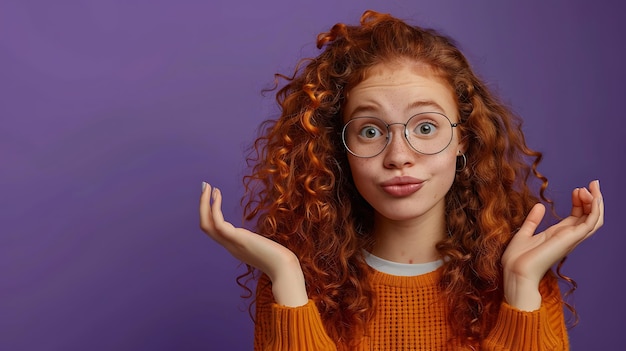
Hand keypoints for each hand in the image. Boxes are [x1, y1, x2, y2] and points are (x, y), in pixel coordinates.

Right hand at [199, 182, 307, 305]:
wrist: (285, 269)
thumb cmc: (281, 262)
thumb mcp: (266, 250)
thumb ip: (261, 247)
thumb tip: (267, 245)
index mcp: (234, 247)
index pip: (214, 231)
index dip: (211, 214)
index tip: (214, 196)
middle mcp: (229, 246)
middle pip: (205, 226)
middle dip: (203, 206)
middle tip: (204, 186)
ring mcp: (231, 244)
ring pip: (206, 224)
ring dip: (204, 204)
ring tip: (207, 186)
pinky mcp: (238, 239)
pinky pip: (218, 223)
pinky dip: (215, 208)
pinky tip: (218, 195)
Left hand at [501, 180, 603, 309]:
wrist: (515, 272)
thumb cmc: (517, 259)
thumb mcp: (524, 234)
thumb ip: (533, 221)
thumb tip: (540, 206)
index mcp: (558, 235)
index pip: (578, 216)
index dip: (581, 202)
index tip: (577, 188)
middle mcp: (568, 237)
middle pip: (590, 216)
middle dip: (593, 199)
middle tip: (591, 183)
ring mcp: (571, 239)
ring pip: (594, 219)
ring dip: (596, 202)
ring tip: (591, 187)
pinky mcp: (570, 239)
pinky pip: (590, 223)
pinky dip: (594, 209)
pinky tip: (590, 197)